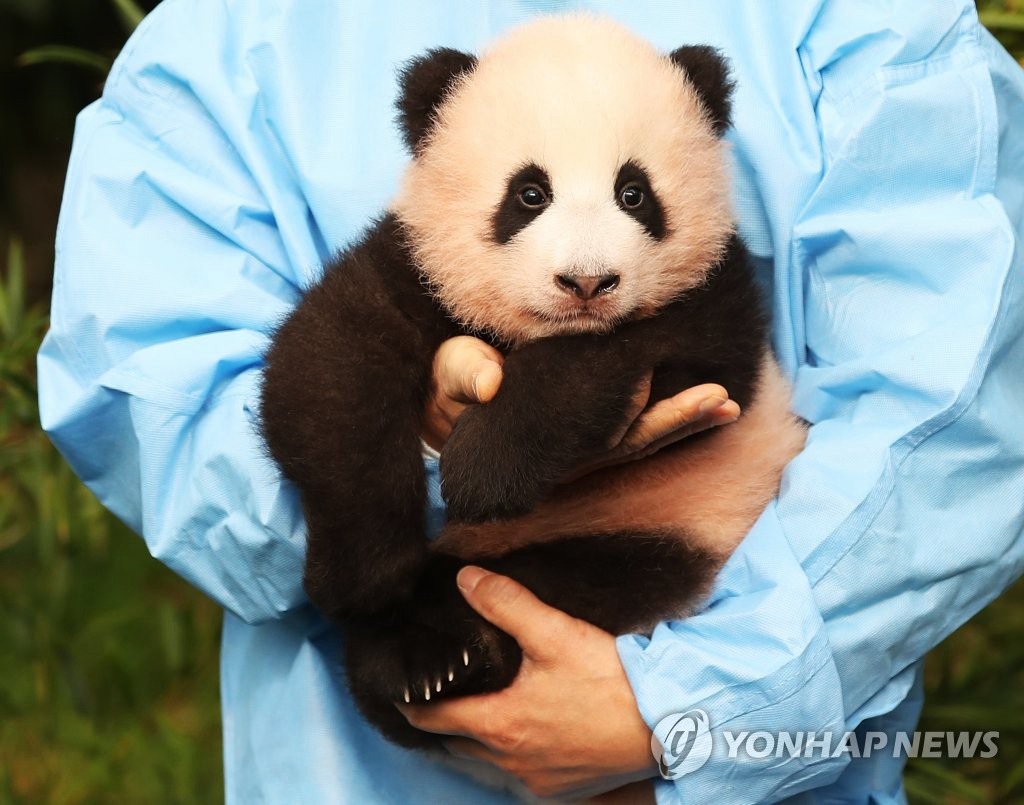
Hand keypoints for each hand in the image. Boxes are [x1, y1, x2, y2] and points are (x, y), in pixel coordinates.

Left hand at [399, 567, 656, 799]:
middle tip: (432, 692)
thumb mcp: (556, 633)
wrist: (670, 725)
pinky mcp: (561, 789)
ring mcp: (536, 781)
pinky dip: (505, 757)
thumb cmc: (613, 680)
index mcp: (500, 724)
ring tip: (469, 710)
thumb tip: (465, 580)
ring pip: (484, 763)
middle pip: (453, 744)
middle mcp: (510, 762)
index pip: (432, 717)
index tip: (400, 684)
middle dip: (439, 720)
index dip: (411, 700)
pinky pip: (516, 777)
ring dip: (472, 740)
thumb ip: (506, 603)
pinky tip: (518, 733)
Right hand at [423, 335, 739, 465]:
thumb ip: (463, 374)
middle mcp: (574, 441)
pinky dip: (674, 410)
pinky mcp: (593, 420)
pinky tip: (712, 402)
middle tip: (720, 401)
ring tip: (727, 404)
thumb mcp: (451, 376)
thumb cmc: (454, 383)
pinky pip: (640, 417)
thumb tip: (488, 382)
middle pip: (633, 436)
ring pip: (643, 431)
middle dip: (676, 421)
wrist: (451, 397)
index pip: (597, 435)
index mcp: (546, 435)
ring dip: (686, 419)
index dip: (634, 422)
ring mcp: (587, 433)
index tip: (667, 400)